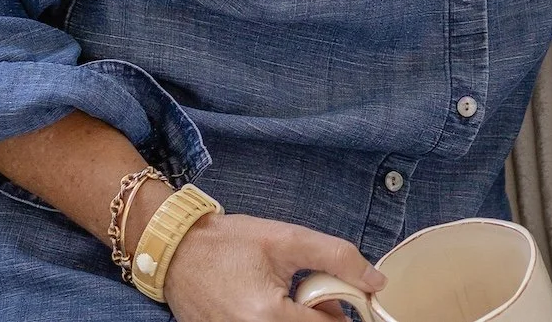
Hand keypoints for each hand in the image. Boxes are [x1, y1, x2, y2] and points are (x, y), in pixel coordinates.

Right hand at [162, 211, 386, 319]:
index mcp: (268, 315)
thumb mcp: (287, 238)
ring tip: (293, 297)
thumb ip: (336, 257)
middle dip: (322, 317)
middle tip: (319, 294)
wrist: (176, 250)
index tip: (349, 296)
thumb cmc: (229, 242)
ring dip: (301, 320)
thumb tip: (375, 281)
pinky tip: (275, 305)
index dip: (345, 311)